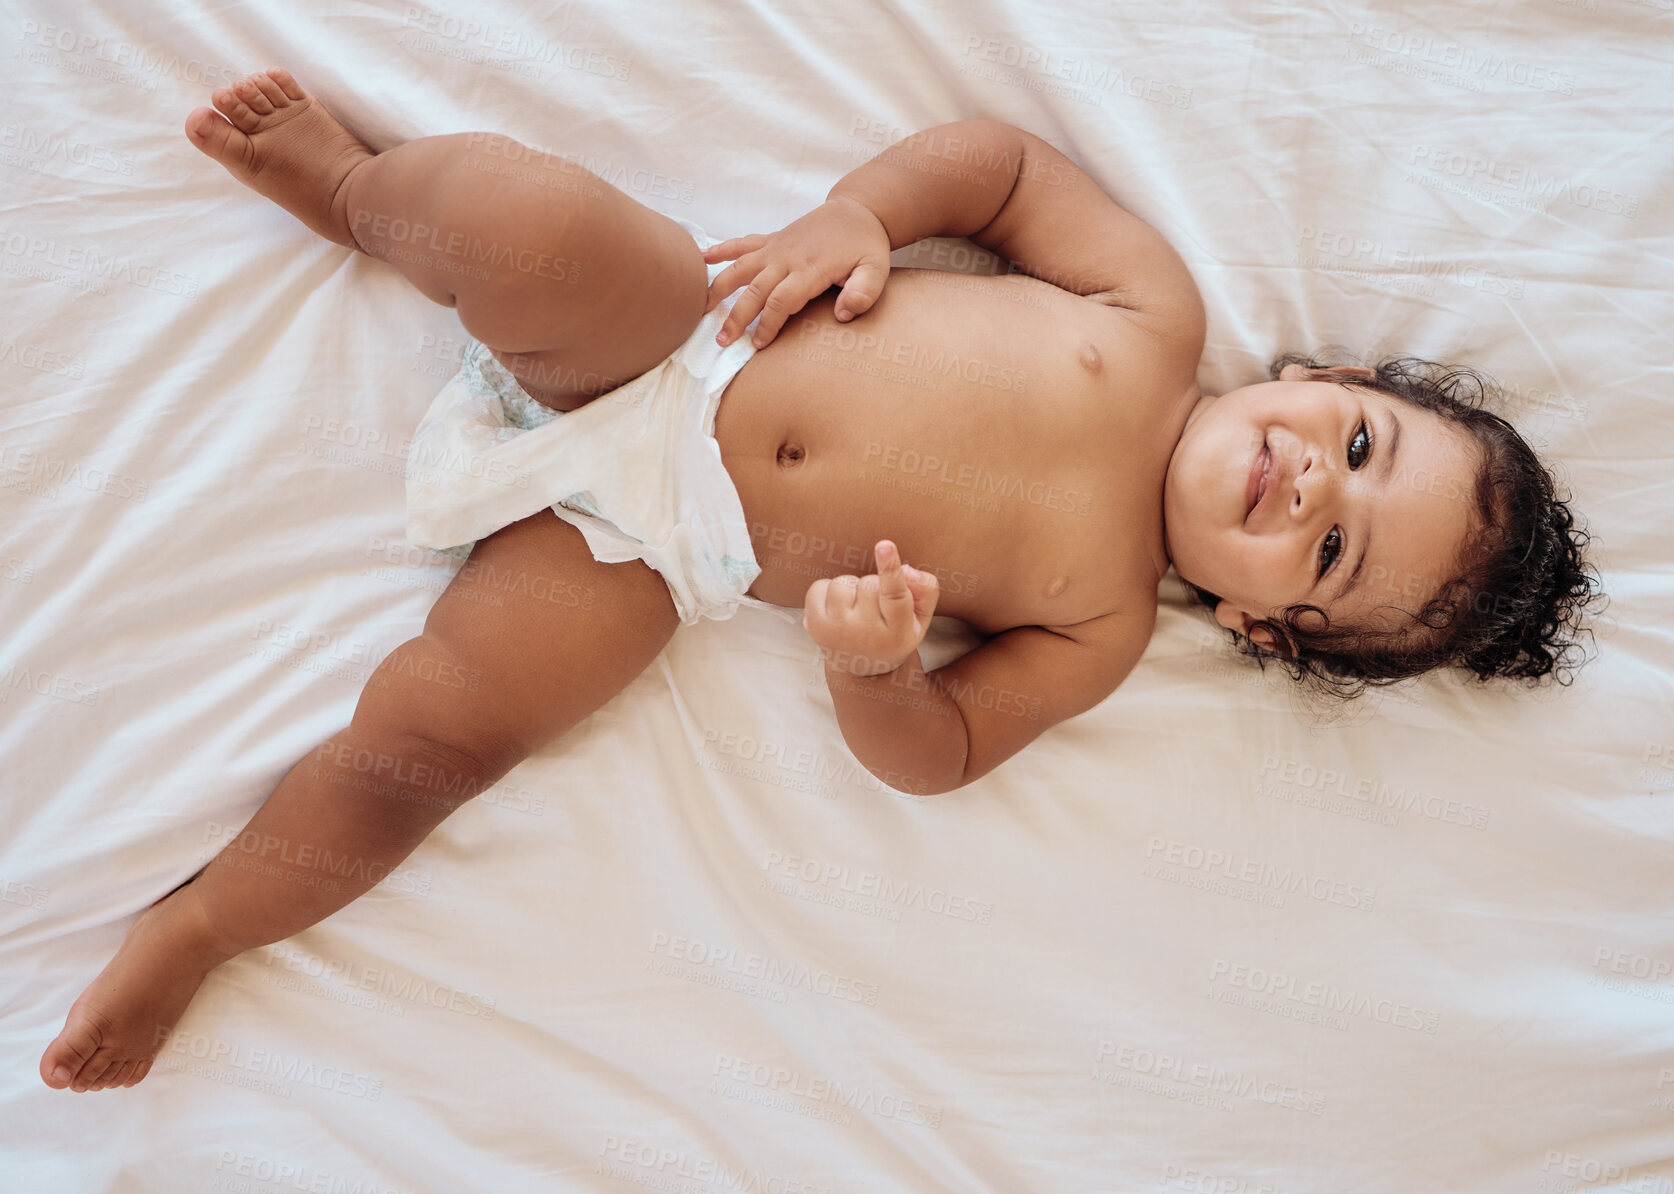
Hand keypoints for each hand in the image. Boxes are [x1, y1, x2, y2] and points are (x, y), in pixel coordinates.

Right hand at [702, 196, 891, 349]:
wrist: (857, 211)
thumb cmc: (865, 246)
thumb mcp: (876, 270)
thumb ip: (864, 293)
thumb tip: (843, 314)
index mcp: (810, 269)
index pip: (782, 301)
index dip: (768, 324)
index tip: (758, 345)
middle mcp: (787, 257)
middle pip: (755, 290)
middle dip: (737, 316)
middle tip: (722, 341)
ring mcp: (776, 247)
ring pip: (740, 268)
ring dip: (719, 287)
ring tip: (702, 309)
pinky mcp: (772, 239)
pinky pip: (742, 244)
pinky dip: (721, 249)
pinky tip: (701, 258)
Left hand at [803, 540, 939, 676]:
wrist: (864, 667)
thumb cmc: (895, 633)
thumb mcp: (920, 618)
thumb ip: (925, 590)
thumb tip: (906, 569)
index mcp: (899, 632)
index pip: (896, 596)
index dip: (890, 568)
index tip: (884, 545)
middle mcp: (866, 634)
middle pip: (869, 583)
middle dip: (874, 586)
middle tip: (877, 608)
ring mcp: (838, 632)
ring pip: (844, 582)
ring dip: (852, 588)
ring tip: (858, 608)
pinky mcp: (815, 627)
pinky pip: (820, 586)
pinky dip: (829, 591)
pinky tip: (839, 609)